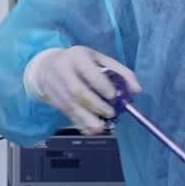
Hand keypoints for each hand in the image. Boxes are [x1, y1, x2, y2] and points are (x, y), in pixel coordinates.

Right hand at [23, 46, 140, 134]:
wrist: (47, 66)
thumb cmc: (80, 62)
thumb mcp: (100, 60)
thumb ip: (121, 73)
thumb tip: (137, 90)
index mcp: (77, 56)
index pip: (89, 71)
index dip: (101, 85)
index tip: (113, 96)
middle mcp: (64, 70)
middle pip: (79, 92)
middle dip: (96, 106)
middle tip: (111, 113)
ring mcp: (56, 87)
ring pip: (72, 106)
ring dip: (88, 119)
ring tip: (101, 126)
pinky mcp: (54, 101)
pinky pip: (68, 114)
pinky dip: (80, 124)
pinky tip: (91, 129)